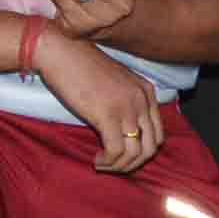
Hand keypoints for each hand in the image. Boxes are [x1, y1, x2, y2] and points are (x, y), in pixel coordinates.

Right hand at [33, 27, 164, 171]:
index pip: (158, 133)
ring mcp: (126, 107)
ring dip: (120, 166)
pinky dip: (108, 162)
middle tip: (113, 165)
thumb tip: (122, 130)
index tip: (122, 155)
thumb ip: (125, 101)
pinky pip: (116, 151)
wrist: (60, 51)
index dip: (142, 151)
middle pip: (151, 146)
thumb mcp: (114, 82)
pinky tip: (96, 160)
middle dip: (133, 163)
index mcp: (146, 91)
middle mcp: (142, 100)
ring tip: (103, 165)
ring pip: (135, 153)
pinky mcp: (108, 115)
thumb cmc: (80, 65)